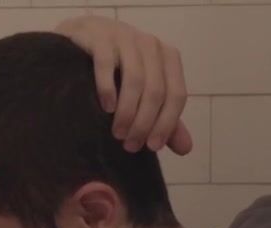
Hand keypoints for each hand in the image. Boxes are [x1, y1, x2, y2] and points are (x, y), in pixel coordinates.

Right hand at [55, 15, 192, 154]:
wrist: (84, 36)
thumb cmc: (117, 68)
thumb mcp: (144, 91)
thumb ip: (163, 117)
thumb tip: (186, 148)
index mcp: (168, 57)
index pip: (176, 95)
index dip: (167, 124)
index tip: (152, 147)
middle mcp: (151, 46)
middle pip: (156, 91)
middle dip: (144, 123)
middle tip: (130, 146)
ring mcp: (126, 38)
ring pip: (135, 80)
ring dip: (127, 112)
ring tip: (117, 134)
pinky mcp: (101, 38)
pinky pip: (107, 64)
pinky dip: (108, 89)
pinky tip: (105, 108)